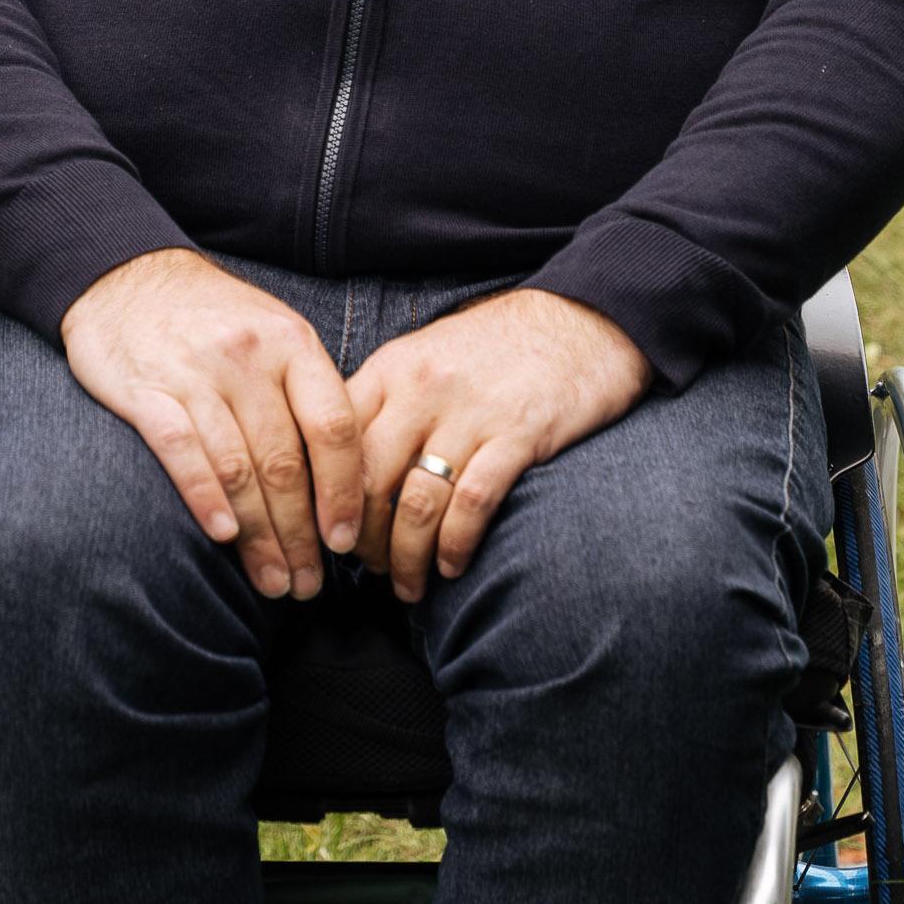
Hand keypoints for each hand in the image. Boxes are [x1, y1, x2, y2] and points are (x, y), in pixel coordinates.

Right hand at [60, 249, 361, 600]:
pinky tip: (222, 535)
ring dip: (260, 535)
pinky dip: (205, 498)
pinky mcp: (146, 389)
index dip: (343, 491)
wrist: (125, 275)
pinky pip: (182, 452)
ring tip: (273, 580)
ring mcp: (196, 372)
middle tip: (308, 584)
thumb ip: (305, 392)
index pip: (333, 426)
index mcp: (292, 343)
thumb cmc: (213, 317)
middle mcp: (249, 357)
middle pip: (286, 461)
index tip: (345, 541)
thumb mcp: (274, 332)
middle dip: (301, 534)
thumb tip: (346, 477)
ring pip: (239, 468)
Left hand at [346, 289, 651, 601]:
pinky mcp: (518, 435)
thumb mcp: (426, 354)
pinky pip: (471, 504)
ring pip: (417, 502)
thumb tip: (342, 466)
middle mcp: (422, 388)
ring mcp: (471, 411)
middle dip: (362, 539)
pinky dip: (455, 545)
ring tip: (408, 584)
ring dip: (406, 557)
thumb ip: (384, 400)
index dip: (323, 497)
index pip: (334, 442)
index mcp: (391, 368)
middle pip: (369, 480)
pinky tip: (452, 565)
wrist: (580, 319)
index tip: (326, 532)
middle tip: (367, 568)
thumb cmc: (497, 347)